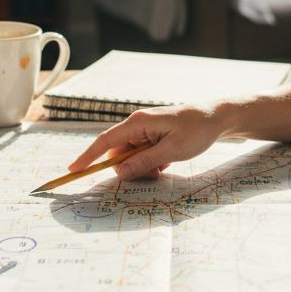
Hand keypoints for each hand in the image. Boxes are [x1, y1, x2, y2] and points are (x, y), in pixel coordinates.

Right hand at [68, 102, 228, 179]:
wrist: (217, 118)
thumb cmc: (197, 130)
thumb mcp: (171, 150)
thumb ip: (144, 162)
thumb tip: (119, 171)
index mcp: (138, 122)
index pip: (105, 141)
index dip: (88, 156)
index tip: (73, 169)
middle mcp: (138, 125)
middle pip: (118, 153)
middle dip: (130, 168)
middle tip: (154, 172)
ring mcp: (145, 131)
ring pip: (131, 157)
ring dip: (143, 167)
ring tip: (165, 165)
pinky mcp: (153, 137)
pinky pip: (142, 156)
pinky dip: (152, 163)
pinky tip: (168, 161)